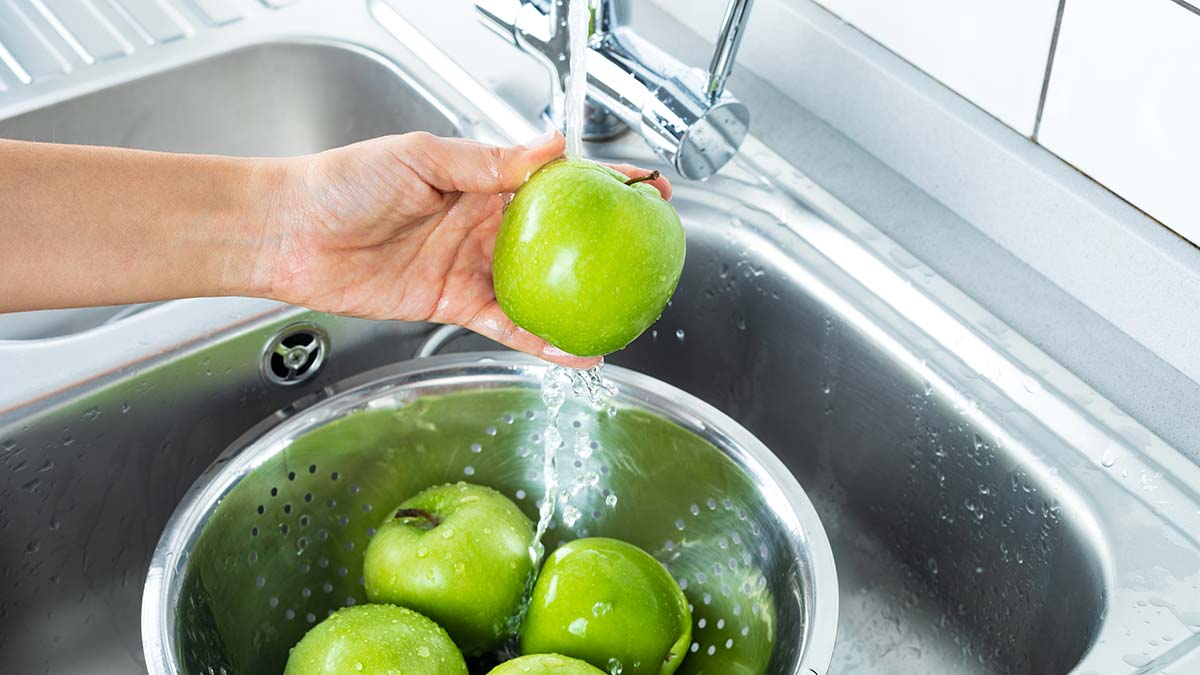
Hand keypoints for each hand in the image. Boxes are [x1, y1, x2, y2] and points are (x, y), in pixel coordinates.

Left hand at [256, 131, 671, 366]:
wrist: (294, 233)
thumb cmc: (345, 182)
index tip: (647, 187)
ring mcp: (472, 265)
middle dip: (606, 244)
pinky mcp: (455, 304)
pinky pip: (508, 324)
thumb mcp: (422, 157)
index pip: (557, 178)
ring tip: (625, 313)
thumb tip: (550, 146)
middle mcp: (484, 222)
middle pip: (559, 236)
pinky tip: (572, 350)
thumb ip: (488, 161)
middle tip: (651, 252)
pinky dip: (541, 339)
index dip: (604, 181)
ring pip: (540, 287)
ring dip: (580, 301)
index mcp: (482, 179)